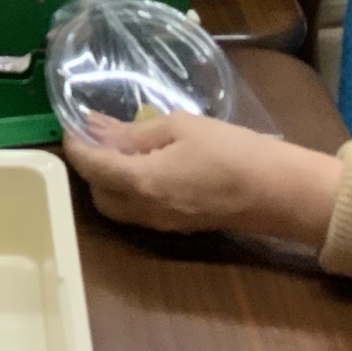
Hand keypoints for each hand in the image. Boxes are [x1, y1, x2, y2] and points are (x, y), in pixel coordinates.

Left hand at [62, 111, 339, 248]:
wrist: (278, 191)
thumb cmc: (231, 150)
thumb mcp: (181, 127)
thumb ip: (135, 132)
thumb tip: (96, 127)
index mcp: (140, 183)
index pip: (91, 166)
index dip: (76, 144)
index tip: (73, 123)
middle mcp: (144, 211)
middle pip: (98, 194)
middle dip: (91, 167)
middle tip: (100, 136)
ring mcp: (161, 224)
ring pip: (117, 208)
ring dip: (110, 181)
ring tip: (122, 148)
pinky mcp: (177, 227)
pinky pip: (139, 212)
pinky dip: (130, 190)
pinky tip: (145, 166)